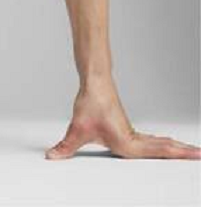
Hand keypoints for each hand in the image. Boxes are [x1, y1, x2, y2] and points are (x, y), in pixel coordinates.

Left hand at [46, 81, 200, 159]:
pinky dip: (163, 144)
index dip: (177, 155)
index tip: (197, 154)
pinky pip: (151, 139)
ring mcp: (132, 132)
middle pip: (164, 148)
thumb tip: (52, 156)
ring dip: (174, 149)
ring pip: (159, 143)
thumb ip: (65, 147)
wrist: (94, 81)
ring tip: (191, 153)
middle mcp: (134, 139)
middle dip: (183, 153)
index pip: (158, 152)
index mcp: (127, 143)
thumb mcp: (77, 129)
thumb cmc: (90, 103)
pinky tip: (164, 145)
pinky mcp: (127, 127)